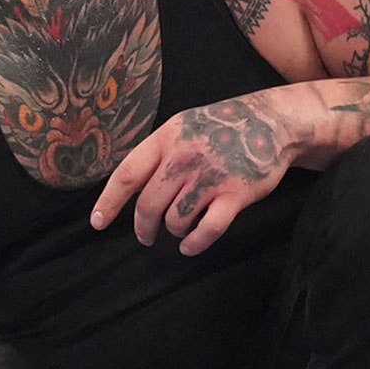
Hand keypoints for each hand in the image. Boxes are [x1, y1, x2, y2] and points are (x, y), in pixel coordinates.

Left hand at [91, 95, 293, 256]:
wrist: (271, 122)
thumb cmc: (221, 127)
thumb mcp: (182, 127)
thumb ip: (158, 153)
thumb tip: (130, 186)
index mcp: (166, 138)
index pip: (127, 174)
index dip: (108, 202)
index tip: (97, 223)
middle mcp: (184, 156)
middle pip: (149, 204)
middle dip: (143, 227)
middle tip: (146, 236)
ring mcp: (210, 175)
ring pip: (176, 219)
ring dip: (174, 230)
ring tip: (180, 229)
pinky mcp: (236, 193)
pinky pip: (207, 229)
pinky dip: (195, 243)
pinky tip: (190, 246)